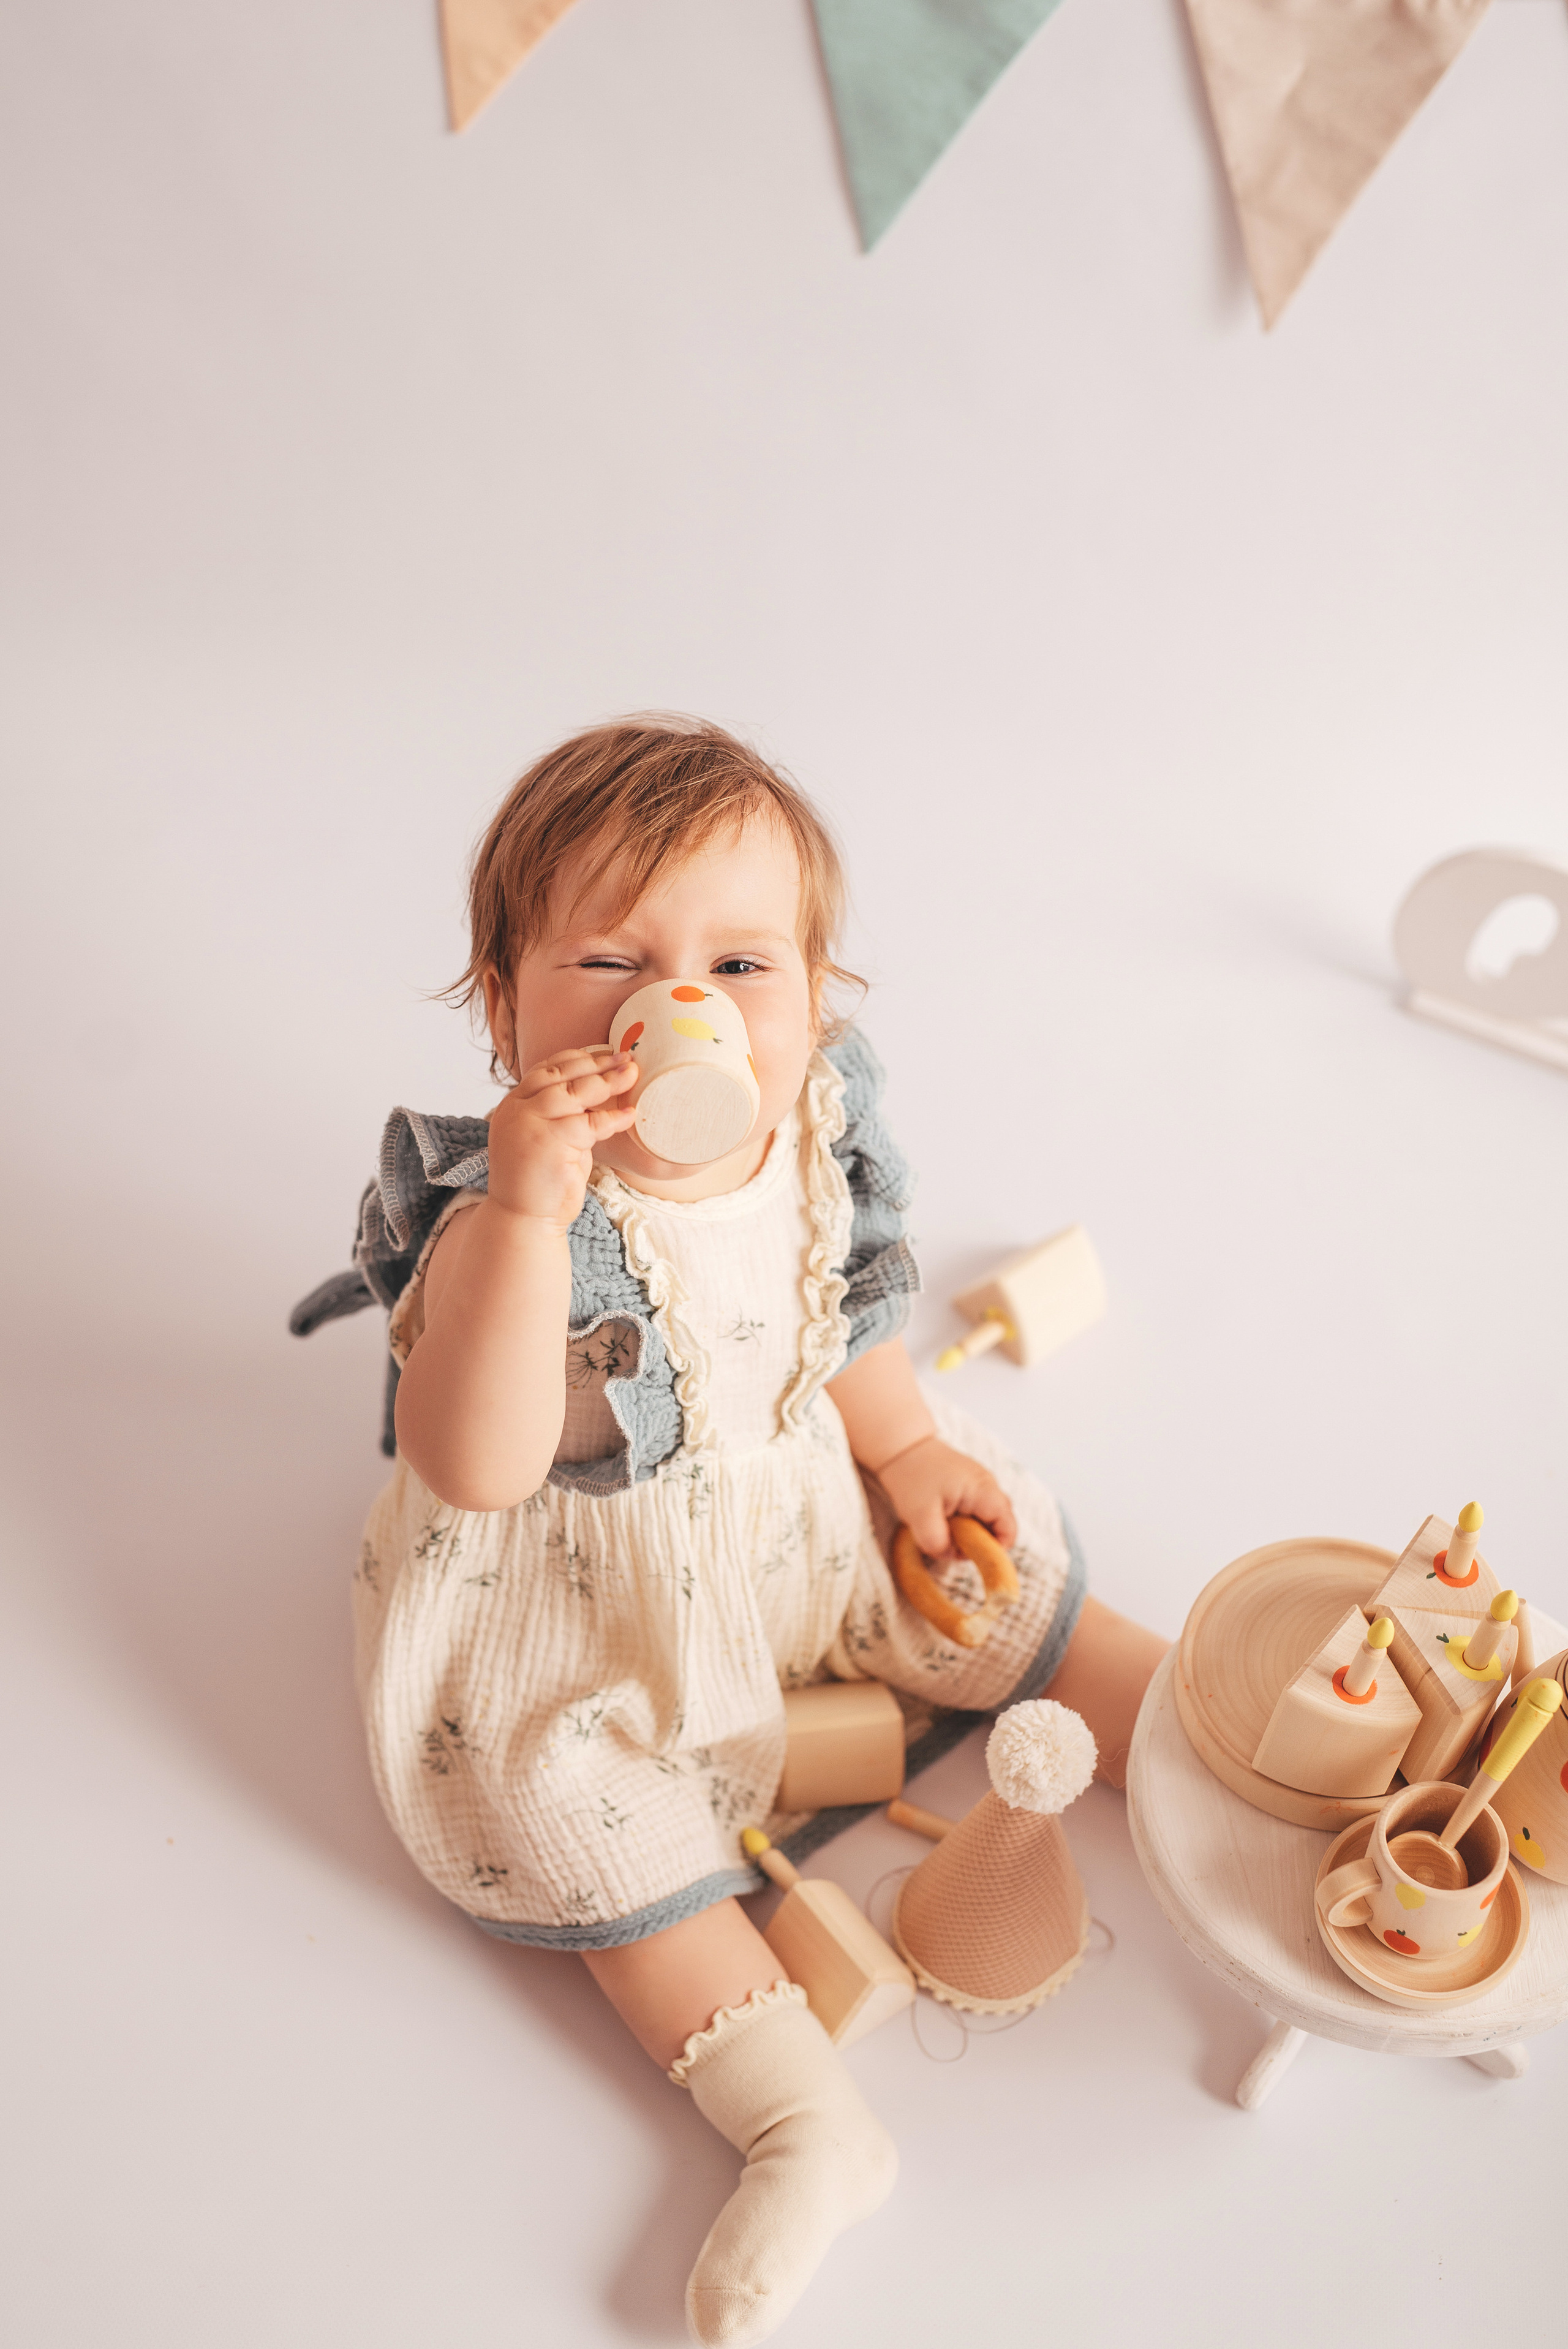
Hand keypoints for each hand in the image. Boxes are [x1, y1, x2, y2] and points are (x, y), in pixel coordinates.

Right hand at [485, 1046, 637, 1231]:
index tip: (606, 1053)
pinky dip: (613, 1118)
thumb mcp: (548, 1136)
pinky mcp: (550, 1142)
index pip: (546, 1069)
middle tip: (626, 1057)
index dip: (578, 1058)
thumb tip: (599, 1086)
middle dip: (597, 1063)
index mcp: (513, 1105)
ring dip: (607, 1081)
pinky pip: (590, 1123)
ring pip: (574, 1092)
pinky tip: (630, 1115)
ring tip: (632, 1074)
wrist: (522, 1220)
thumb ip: (563, 1112)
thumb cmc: (541, 1181)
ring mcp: (531, 1124)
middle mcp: (518, 1110)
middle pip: (560, 1074)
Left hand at [875, 1436, 1016, 1562]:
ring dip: (969, 1530)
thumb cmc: (911, 1477)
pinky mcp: (970, 1485)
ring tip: (942, 1526)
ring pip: (986, 1518)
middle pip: (1000, 1524)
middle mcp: (988, 1485)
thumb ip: (937, 1542)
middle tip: (951, 1542)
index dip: (996, 1548)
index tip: (970, 1554)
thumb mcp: (919, 1515)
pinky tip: (942, 1516)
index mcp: (982, 1490)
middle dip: (980, 1541)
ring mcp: (981, 1483)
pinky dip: (963, 1520)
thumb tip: (951, 1554)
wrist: (901, 1446)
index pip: (1008, 1527)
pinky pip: (976, 1510)